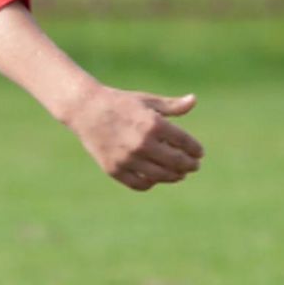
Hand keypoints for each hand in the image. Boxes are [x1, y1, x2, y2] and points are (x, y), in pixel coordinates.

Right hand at [66, 87, 203, 190]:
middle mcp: (142, 143)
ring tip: (180, 174)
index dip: (195, 150)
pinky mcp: (114, 169)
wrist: (85, 109)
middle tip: (194, 166)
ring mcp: (128, 159)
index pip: (184, 142)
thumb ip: (172, 106)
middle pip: (176, 162)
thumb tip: (194, 100)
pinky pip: (139, 184)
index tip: (199, 153)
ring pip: (160, 176)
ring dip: (174, 176)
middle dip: (189, 165)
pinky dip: (151, 183)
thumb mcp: (147, 101)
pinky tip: (156, 177)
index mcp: (153, 124)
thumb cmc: (120, 103)